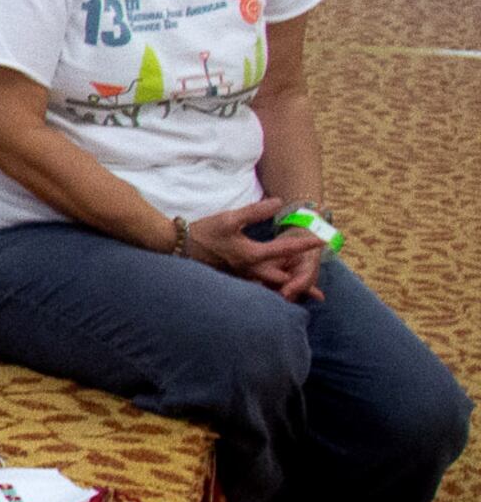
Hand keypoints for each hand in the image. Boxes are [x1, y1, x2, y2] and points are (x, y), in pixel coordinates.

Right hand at [178, 196, 324, 303]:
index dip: (306, 244)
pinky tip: (274, 291)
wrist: (178, 246)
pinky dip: (270, 290)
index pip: (286, 249)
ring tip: (300, 298)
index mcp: (252, 254)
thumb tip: (279, 203)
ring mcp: (241, 277)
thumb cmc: (204, 232)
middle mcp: (250, 270)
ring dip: (287, 291)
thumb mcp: (231, 218)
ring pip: (270, 287)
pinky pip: (258, 287)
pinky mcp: (233, 279)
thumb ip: (256, 211)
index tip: (323, 241)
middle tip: (319, 292)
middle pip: (283, 280)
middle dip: (301, 284)